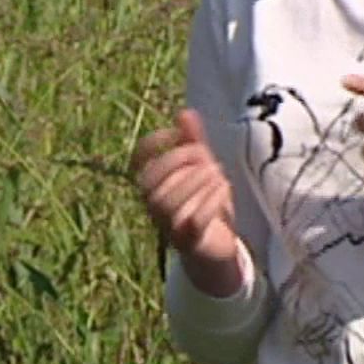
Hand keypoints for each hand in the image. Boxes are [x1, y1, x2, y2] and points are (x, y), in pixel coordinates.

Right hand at [129, 109, 243, 293]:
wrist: (215, 251)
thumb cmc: (205, 205)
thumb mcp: (202, 170)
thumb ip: (194, 143)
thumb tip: (185, 112)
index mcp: (152, 185)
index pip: (139, 159)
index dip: (154, 142)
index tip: (178, 133)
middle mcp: (152, 206)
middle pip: (154, 178)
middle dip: (184, 161)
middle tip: (209, 160)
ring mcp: (167, 226)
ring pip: (170, 199)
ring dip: (199, 181)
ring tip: (220, 175)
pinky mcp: (188, 242)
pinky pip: (193, 220)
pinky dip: (211, 201)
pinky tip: (225, 190)